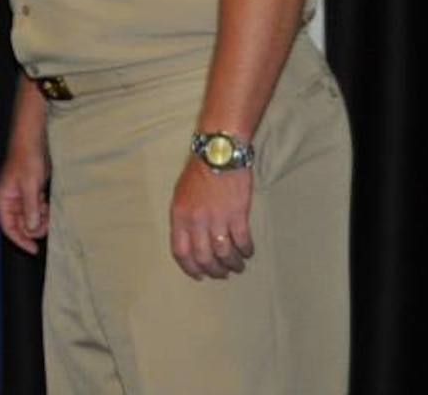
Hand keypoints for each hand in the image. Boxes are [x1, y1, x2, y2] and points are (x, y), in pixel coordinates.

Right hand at [0, 144, 50, 254]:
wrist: (33, 142)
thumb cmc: (27, 159)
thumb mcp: (30, 185)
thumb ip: (30, 208)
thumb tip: (31, 228)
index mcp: (3, 199)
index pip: (8, 227)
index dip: (20, 240)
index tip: (33, 249)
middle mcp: (10, 200)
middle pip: (20, 225)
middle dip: (33, 228)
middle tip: (46, 226)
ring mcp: (20, 197)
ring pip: (29, 218)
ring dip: (39, 220)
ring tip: (48, 213)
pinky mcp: (30, 192)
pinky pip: (35, 209)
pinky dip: (42, 211)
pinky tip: (47, 205)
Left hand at [169, 158, 253, 278]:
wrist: (218, 152)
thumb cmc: (200, 171)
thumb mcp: (181, 194)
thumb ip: (183, 219)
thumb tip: (189, 241)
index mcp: (179, 216)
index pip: (180, 252)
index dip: (190, 268)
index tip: (199, 275)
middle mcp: (196, 220)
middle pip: (203, 258)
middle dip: (214, 271)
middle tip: (222, 274)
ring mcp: (217, 218)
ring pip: (224, 254)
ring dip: (232, 264)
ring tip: (238, 266)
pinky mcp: (237, 214)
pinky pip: (242, 241)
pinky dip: (246, 251)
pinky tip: (248, 251)